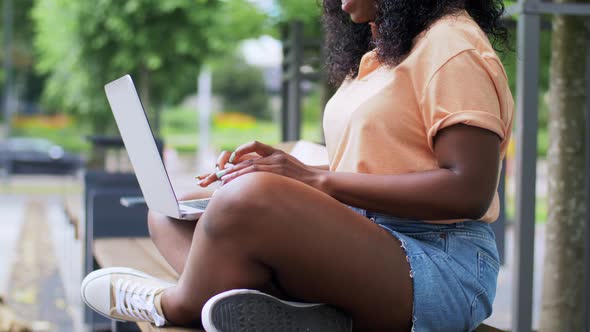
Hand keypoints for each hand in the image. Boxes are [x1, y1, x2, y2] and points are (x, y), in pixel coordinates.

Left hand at [207, 141, 327, 190]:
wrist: (321, 182)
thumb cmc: (305, 180)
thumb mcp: (289, 168)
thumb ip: (275, 168)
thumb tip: (259, 178)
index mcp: (277, 153)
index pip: (254, 146)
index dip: (239, 153)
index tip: (228, 162)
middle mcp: (275, 156)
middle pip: (246, 159)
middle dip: (229, 167)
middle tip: (214, 175)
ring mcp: (276, 163)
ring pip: (249, 166)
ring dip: (233, 174)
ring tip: (220, 180)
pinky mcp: (278, 170)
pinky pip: (256, 173)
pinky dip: (242, 178)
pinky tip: (233, 184)